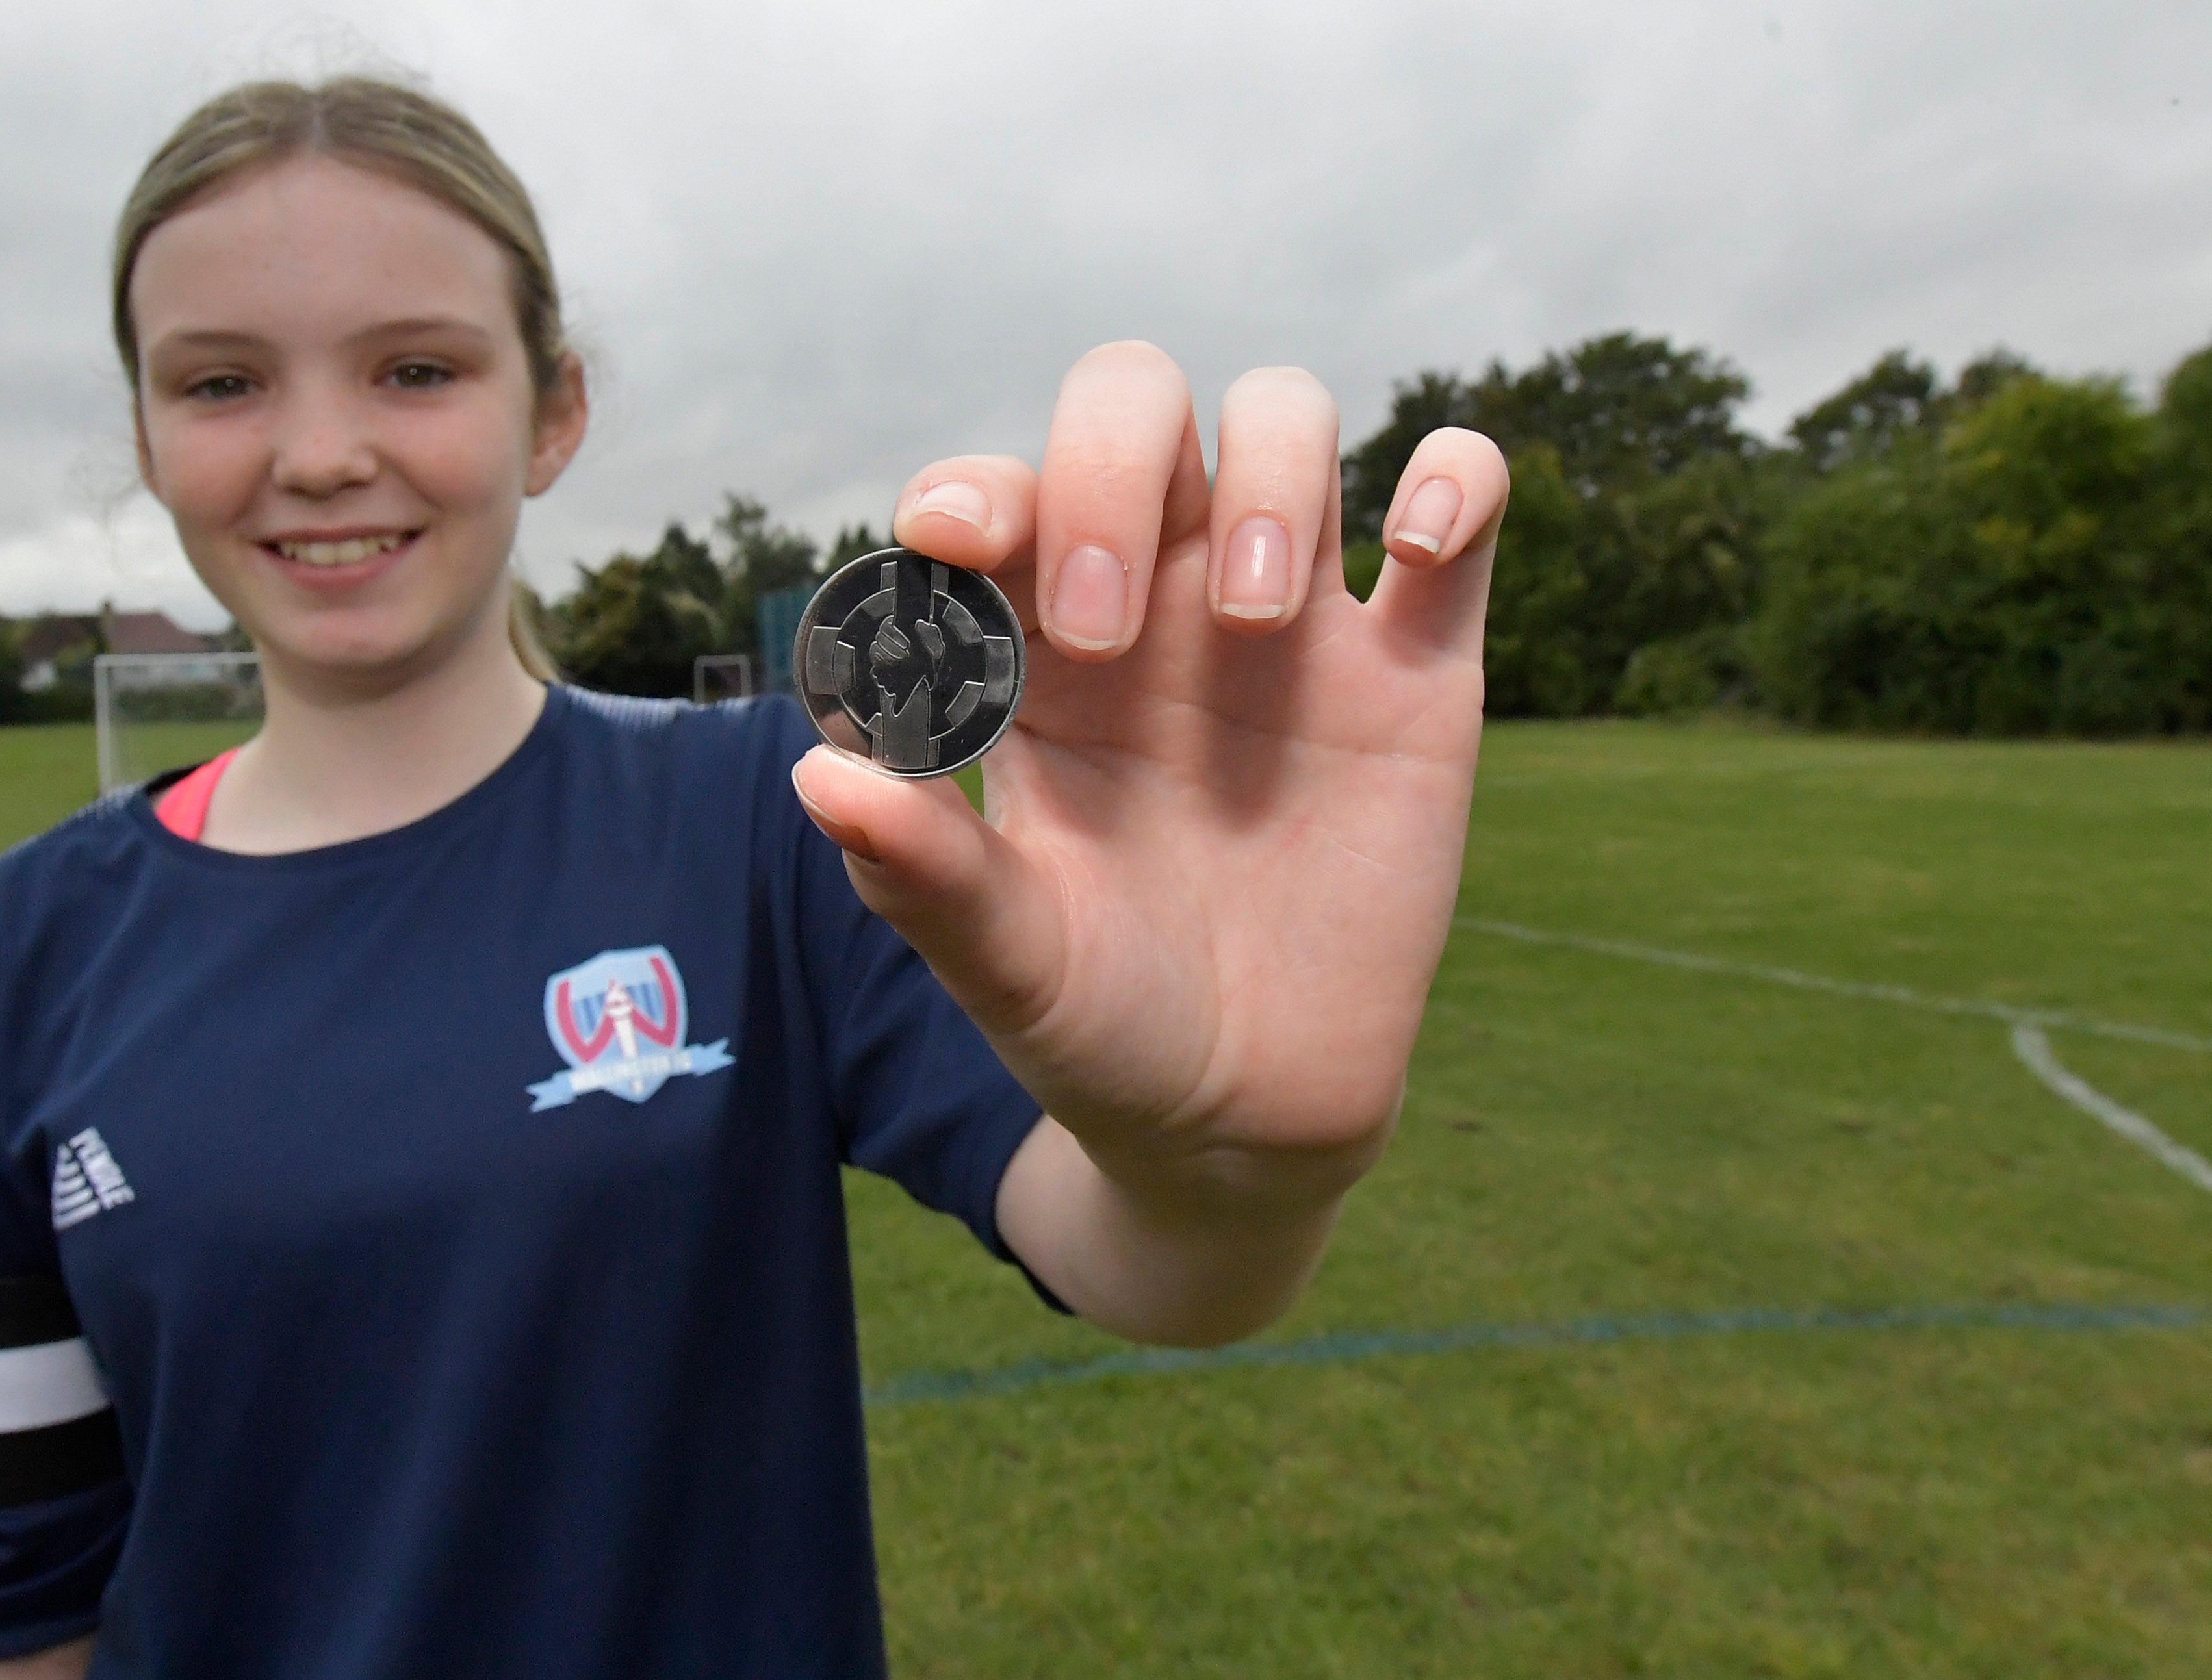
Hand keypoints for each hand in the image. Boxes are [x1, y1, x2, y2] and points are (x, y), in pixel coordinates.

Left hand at [793, 343, 1505, 1210]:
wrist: (1242, 1115)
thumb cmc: (1097, 1019)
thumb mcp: (1003, 962)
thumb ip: (919, 871)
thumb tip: (820, 773)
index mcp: (1033, 651)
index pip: (993, 500)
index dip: (971, 491)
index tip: (960, 551)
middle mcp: (1156, 603)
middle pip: (1134, 407)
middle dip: (1109, 471)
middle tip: (1105, 631)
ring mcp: (1291, 622)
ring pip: (1286, 422)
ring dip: (1268, 474)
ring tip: (1250, 622)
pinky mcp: (1415, 669)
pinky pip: (1458, 508)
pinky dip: (1453, 478)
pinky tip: (1414, 545)